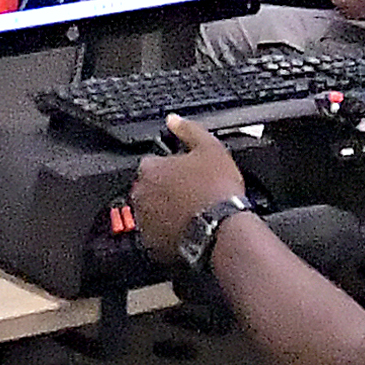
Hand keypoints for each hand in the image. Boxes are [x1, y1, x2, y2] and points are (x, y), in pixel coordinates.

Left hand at [128, 117, 247, 254]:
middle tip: (190, 194)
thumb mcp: (210, 148)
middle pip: (149, 188)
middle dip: (165, 190)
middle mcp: (141, 195)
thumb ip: (188, 130)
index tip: (185, 173)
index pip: (152, 163)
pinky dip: (167, 233)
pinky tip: (188, 229)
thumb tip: (174, 120)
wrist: (223, 230)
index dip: (170, 168)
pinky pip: (156, 235)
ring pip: (151, 212)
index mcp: (150, 169)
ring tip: (191, 213)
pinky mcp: (152, 244)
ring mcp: (144, 221)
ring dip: (165, 211)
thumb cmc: (217, 191)